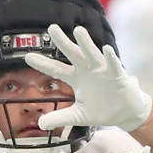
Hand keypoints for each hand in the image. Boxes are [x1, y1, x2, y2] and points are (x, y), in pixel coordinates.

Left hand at [24, 24, 152, 131]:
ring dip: (86, 43)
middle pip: (72, 54)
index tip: (27, 57)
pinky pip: (114, 65)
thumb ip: (60, 117)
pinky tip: (106, 49)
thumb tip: (40, 124)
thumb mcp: (77, 116)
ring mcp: (102, 71)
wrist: (125, 113)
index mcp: (76, 78)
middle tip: (52, 28)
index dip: (43, 64)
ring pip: (92, 54)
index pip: (56, 69)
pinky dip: (110, 58)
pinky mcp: (117, 76)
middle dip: (62, 42)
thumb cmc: (102, 109)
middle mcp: (87, 70)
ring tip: (78, 30)